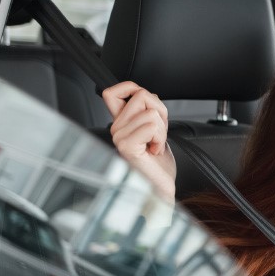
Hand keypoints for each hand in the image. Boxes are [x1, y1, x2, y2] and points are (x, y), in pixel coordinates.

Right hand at [103, 81, 175, 201]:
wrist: (160, 187)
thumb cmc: (159, 164)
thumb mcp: (156, 129)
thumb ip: (148, 110)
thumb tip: (146, 95)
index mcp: (121, 123)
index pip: (112, 92)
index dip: (131, 88)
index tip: (147, 104)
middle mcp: (116, 129)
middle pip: (141, 96)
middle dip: (160, 112)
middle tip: (157, 134)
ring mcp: (119, 137)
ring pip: (151, 112)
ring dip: (162, 129)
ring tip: (155, 144)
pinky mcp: (127, 146)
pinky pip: (152, 126)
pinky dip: (161, 137)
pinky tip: (154, 150)